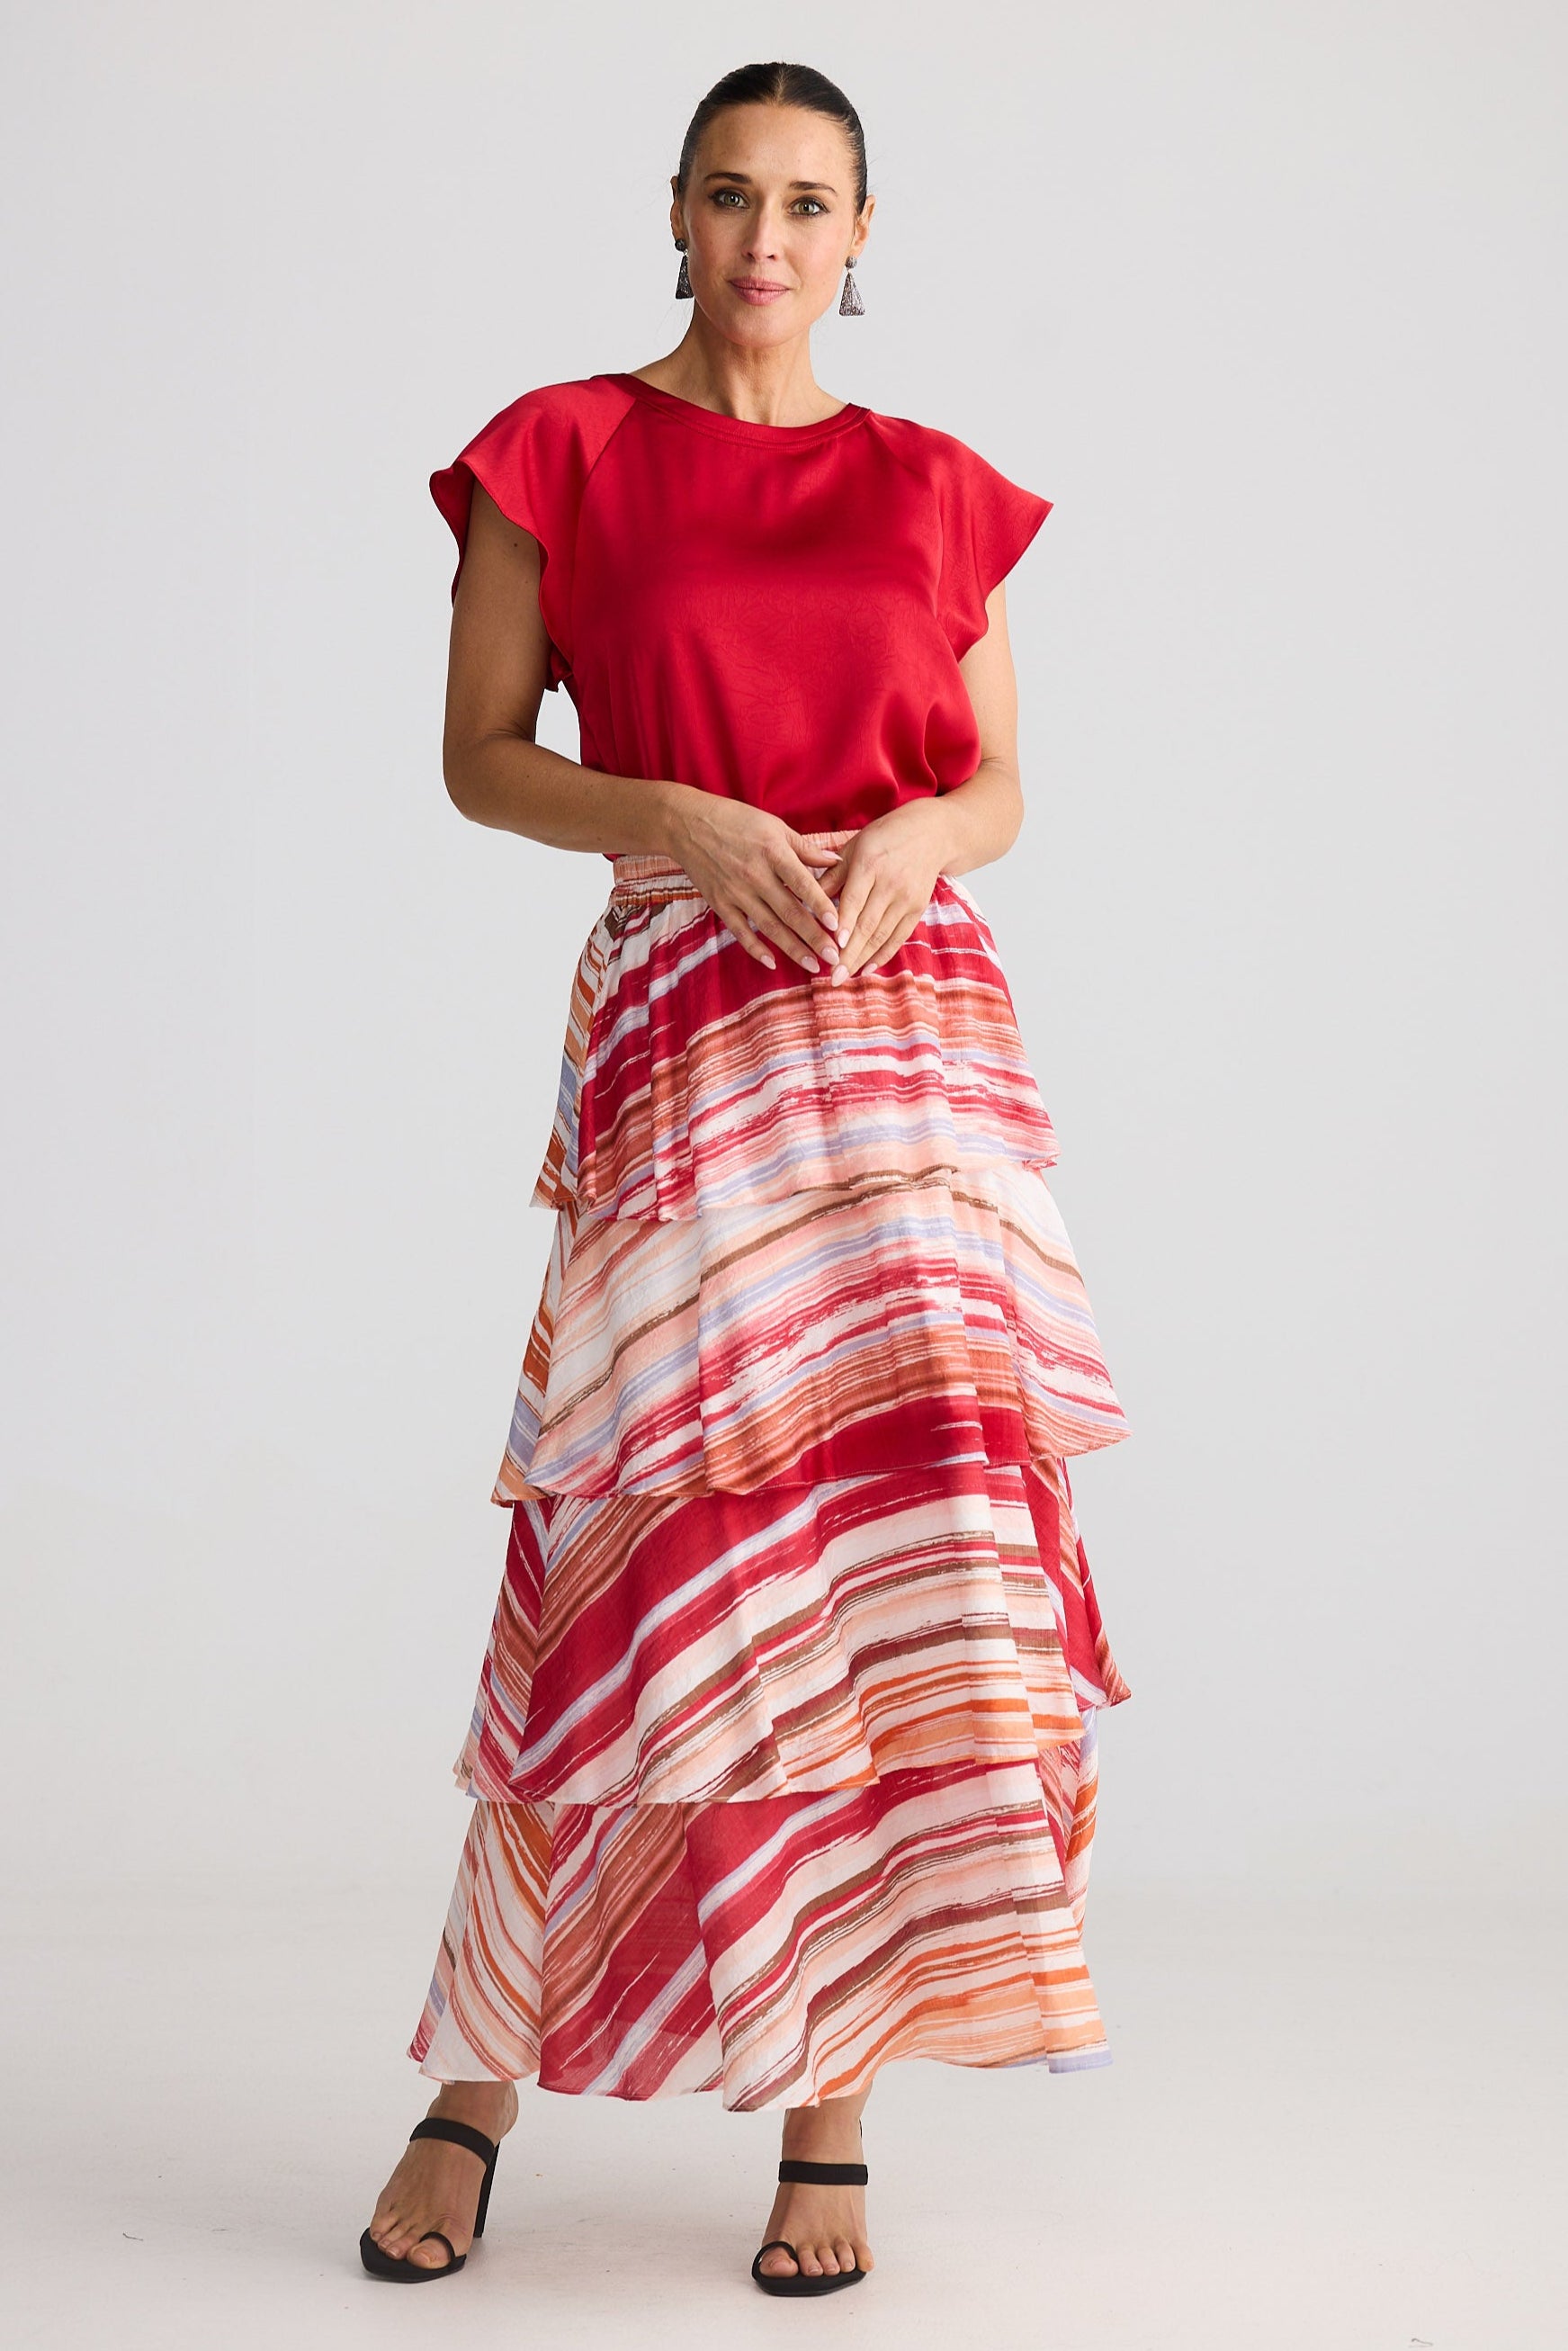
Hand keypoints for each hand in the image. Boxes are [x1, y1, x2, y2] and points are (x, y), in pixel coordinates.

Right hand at [667, 798, 853, 973]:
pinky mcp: (719, 903)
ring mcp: (735, 891)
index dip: (821, 906)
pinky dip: (755, 948)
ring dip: (792, 949)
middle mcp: (755, 875)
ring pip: (769, 927)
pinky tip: (772, 963)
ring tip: (812, 965)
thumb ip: (806, 848)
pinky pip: (740, 931)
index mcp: (772, 852)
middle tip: (834, 958)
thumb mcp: (775, 826)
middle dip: (814, 938)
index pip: (802, 884)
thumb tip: (836, 861)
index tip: (837, 925)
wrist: (687, 824)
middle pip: (790, 912)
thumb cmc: (736, 821)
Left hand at [813, 801, 956, 985]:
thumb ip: (831, 875)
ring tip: (843, 977)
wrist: (931, 833)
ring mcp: (907, 898)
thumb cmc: (884, 838)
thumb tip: (805, 899)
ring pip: (882, 935)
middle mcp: (891, 883)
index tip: (834, 944)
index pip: (855, 899)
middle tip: (832, 976)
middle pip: (868, 924)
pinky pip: (898, 937)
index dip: (845, 924)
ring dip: (862, 959)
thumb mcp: (854, 847)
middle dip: (849, 953)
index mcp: (870, 863)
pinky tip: (866, 968)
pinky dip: (882, 954)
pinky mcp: (917, 909)